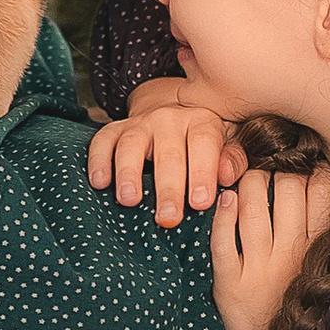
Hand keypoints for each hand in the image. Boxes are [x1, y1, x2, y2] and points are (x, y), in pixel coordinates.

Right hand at [88, 97, 249, 227]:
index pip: (204, 144)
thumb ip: (232, 160)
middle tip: (168, 218)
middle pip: (168, 153)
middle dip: (168, 187)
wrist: (173, 112)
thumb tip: (227, 176)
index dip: (202, 173)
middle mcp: (170, 118)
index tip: (201, 203)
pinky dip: (98, 161)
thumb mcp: (226, 144)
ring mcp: (140, 123)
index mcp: (202, 121)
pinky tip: (99, 182)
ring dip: (129, 173)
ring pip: (132, 145)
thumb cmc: (204, 141)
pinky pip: (102, 141)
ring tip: (129, 200)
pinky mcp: (116, 129)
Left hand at [210, 165, 329, 329]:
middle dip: (281, 170)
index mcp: (320, 252)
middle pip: (287, 188)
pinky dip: (221, 215)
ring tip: (250, 181)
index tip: (306, 166)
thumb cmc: (311, 314)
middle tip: (275, 171)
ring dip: (250, 182)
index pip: (321, 190)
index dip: (313, 170)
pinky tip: (225, 200)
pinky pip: (220, 241)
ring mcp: (258, 269)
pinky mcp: (228, 284)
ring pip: (252, 204)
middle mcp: (290, 256)